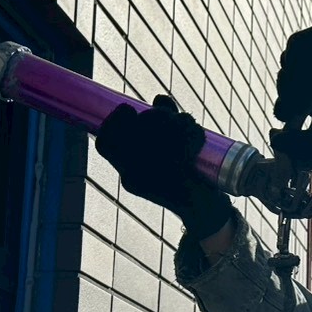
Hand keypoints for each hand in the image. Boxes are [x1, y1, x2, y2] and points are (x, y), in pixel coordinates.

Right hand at [94, 95, 234, 238]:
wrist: (206, 213)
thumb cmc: (186, 179)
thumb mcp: (166, 152)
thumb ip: (160, 123)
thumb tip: (159, 99)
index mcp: (129, 175)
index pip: (106, 143)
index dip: (113, 121)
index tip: (128, 109)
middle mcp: (137, 179)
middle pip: (135, 132)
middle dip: (156, 117)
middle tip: (173, 118)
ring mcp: (156, 180)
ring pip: (158, 134)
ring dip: (176, 122)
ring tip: (188, 127)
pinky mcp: (180, 179)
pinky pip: (180, 143)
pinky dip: (191, 133)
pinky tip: (196, 135)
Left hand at [272, 25, 311, 169]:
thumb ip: (299, 148)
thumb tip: (274, 137)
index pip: (287, 96)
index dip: (283, 107)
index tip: (289, 116)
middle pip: (284, 78)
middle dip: (288, 94)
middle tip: (304, 105)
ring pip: (288, 60)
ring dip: (294, 80)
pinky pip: (297, 43)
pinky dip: (299, 62)